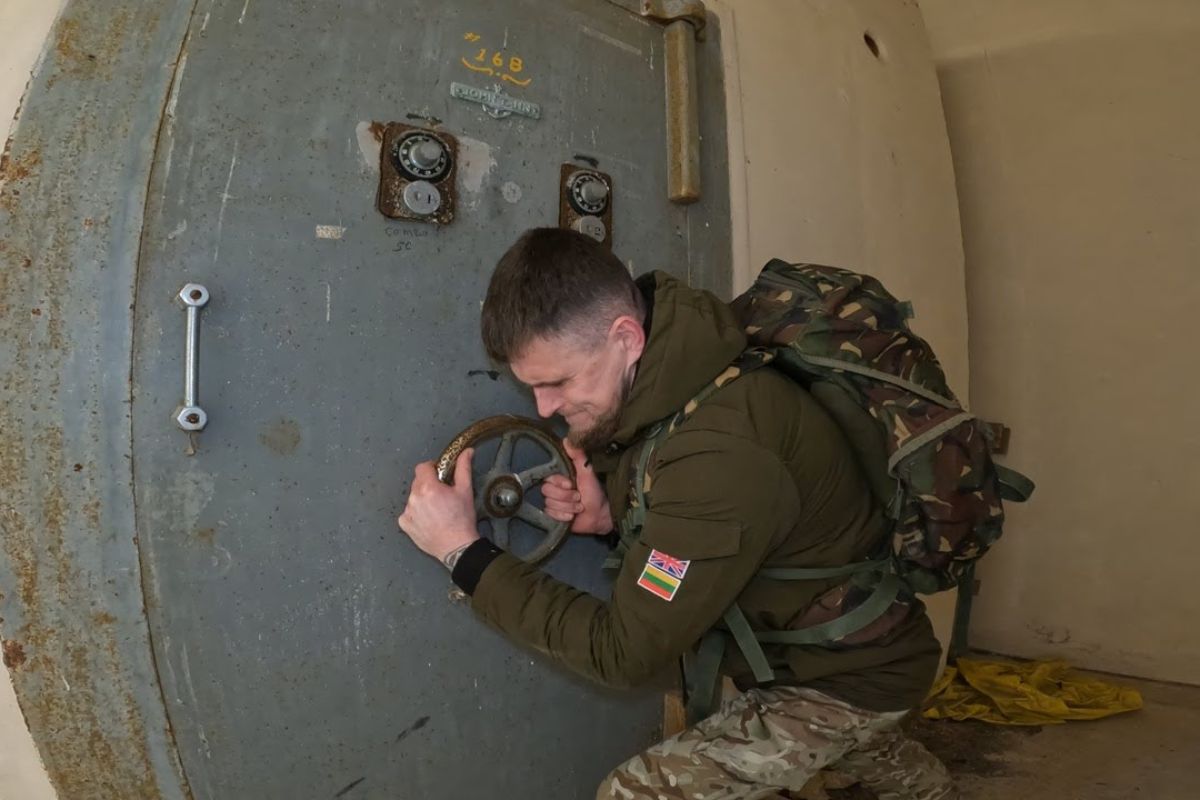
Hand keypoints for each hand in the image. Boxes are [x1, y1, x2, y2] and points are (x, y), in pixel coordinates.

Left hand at [398, 448, 479, 563]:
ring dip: (422, 499)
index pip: (422, 467)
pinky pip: (408, 512)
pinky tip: (429, 519)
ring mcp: (408, 512)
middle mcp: (414, 498)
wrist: (456, 547)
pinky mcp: (405, 524)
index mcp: (428, 487)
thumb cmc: (462, 520)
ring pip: (413, 497)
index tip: (439, 475)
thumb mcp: (466, 491)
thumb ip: (463, 468)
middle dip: (428, 484)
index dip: (432, 468)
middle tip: (442, 495)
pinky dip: (416, 513)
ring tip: (437, 510)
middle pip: (417, 482)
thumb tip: (466, 452)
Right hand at [542, 440, 613, 534]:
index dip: (558, 482)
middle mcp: (555, 490)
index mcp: (561, 478)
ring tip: (579, 507)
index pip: (548, 478)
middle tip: (579, 497)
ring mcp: (554, 503)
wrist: (600, 515)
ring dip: (568, 506)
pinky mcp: (554, 516)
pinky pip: (550, 514)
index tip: (570, 484)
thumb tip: (567, 439)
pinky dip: (563, 516)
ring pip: (550, 504)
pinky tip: (572, 516)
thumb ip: (578, 456)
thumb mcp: (587, 472)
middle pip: (547, 491)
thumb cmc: (595, 493)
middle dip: (565, 496)